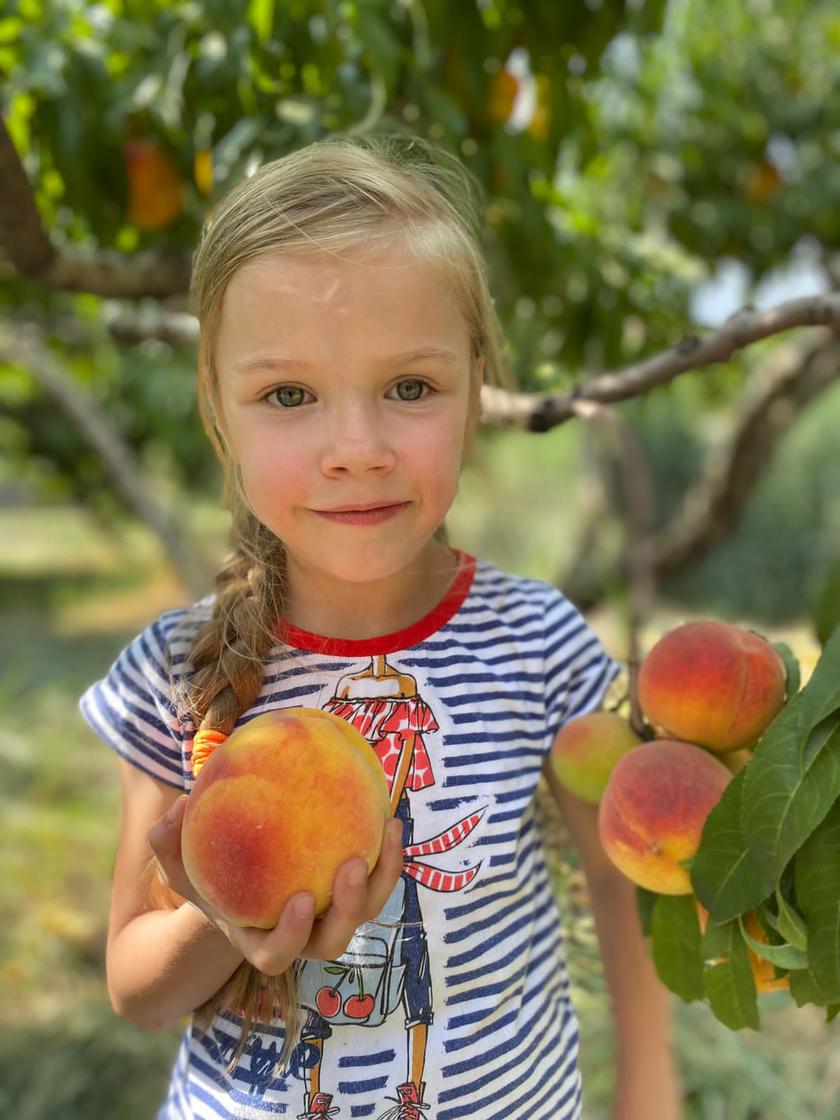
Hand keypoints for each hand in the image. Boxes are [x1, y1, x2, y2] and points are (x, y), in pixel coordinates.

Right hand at [148, 796, 404, 975]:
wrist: (241, 876)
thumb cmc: (207, 871)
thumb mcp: (178, 859)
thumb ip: (167, 841)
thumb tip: (179, 805)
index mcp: (260, 941)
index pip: (277, 954)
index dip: (292, 937)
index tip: (301, 901)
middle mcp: (303, 935)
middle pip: (334, 941)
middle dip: (350, 909)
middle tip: (353, 865)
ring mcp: (331, 915)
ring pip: (368, 908)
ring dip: (383, 876)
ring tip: (389, 830)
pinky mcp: (354, 890)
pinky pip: (379, 875)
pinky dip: (388, 850)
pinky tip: (390, 812)